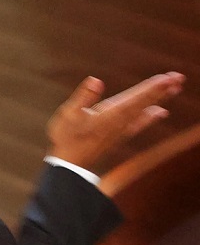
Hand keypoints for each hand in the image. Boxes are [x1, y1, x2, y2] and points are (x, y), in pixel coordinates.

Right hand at [46, 72, 184, 172]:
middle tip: (179, 78)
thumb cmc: (65, 139)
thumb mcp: (67, 115)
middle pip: (143, 103)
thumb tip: (95, 81)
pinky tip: (160, 112)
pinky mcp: (117, 136)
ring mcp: (119, 130)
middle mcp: (118, 122)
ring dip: (159, 99)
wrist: (68, 166)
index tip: (168, 78)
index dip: (151, 88)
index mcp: (108, 114)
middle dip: (161, 90)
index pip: (134, 98)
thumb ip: (83, 97)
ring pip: (144, 111)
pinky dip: (150, 117)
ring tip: (175, 89)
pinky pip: (138, 124)